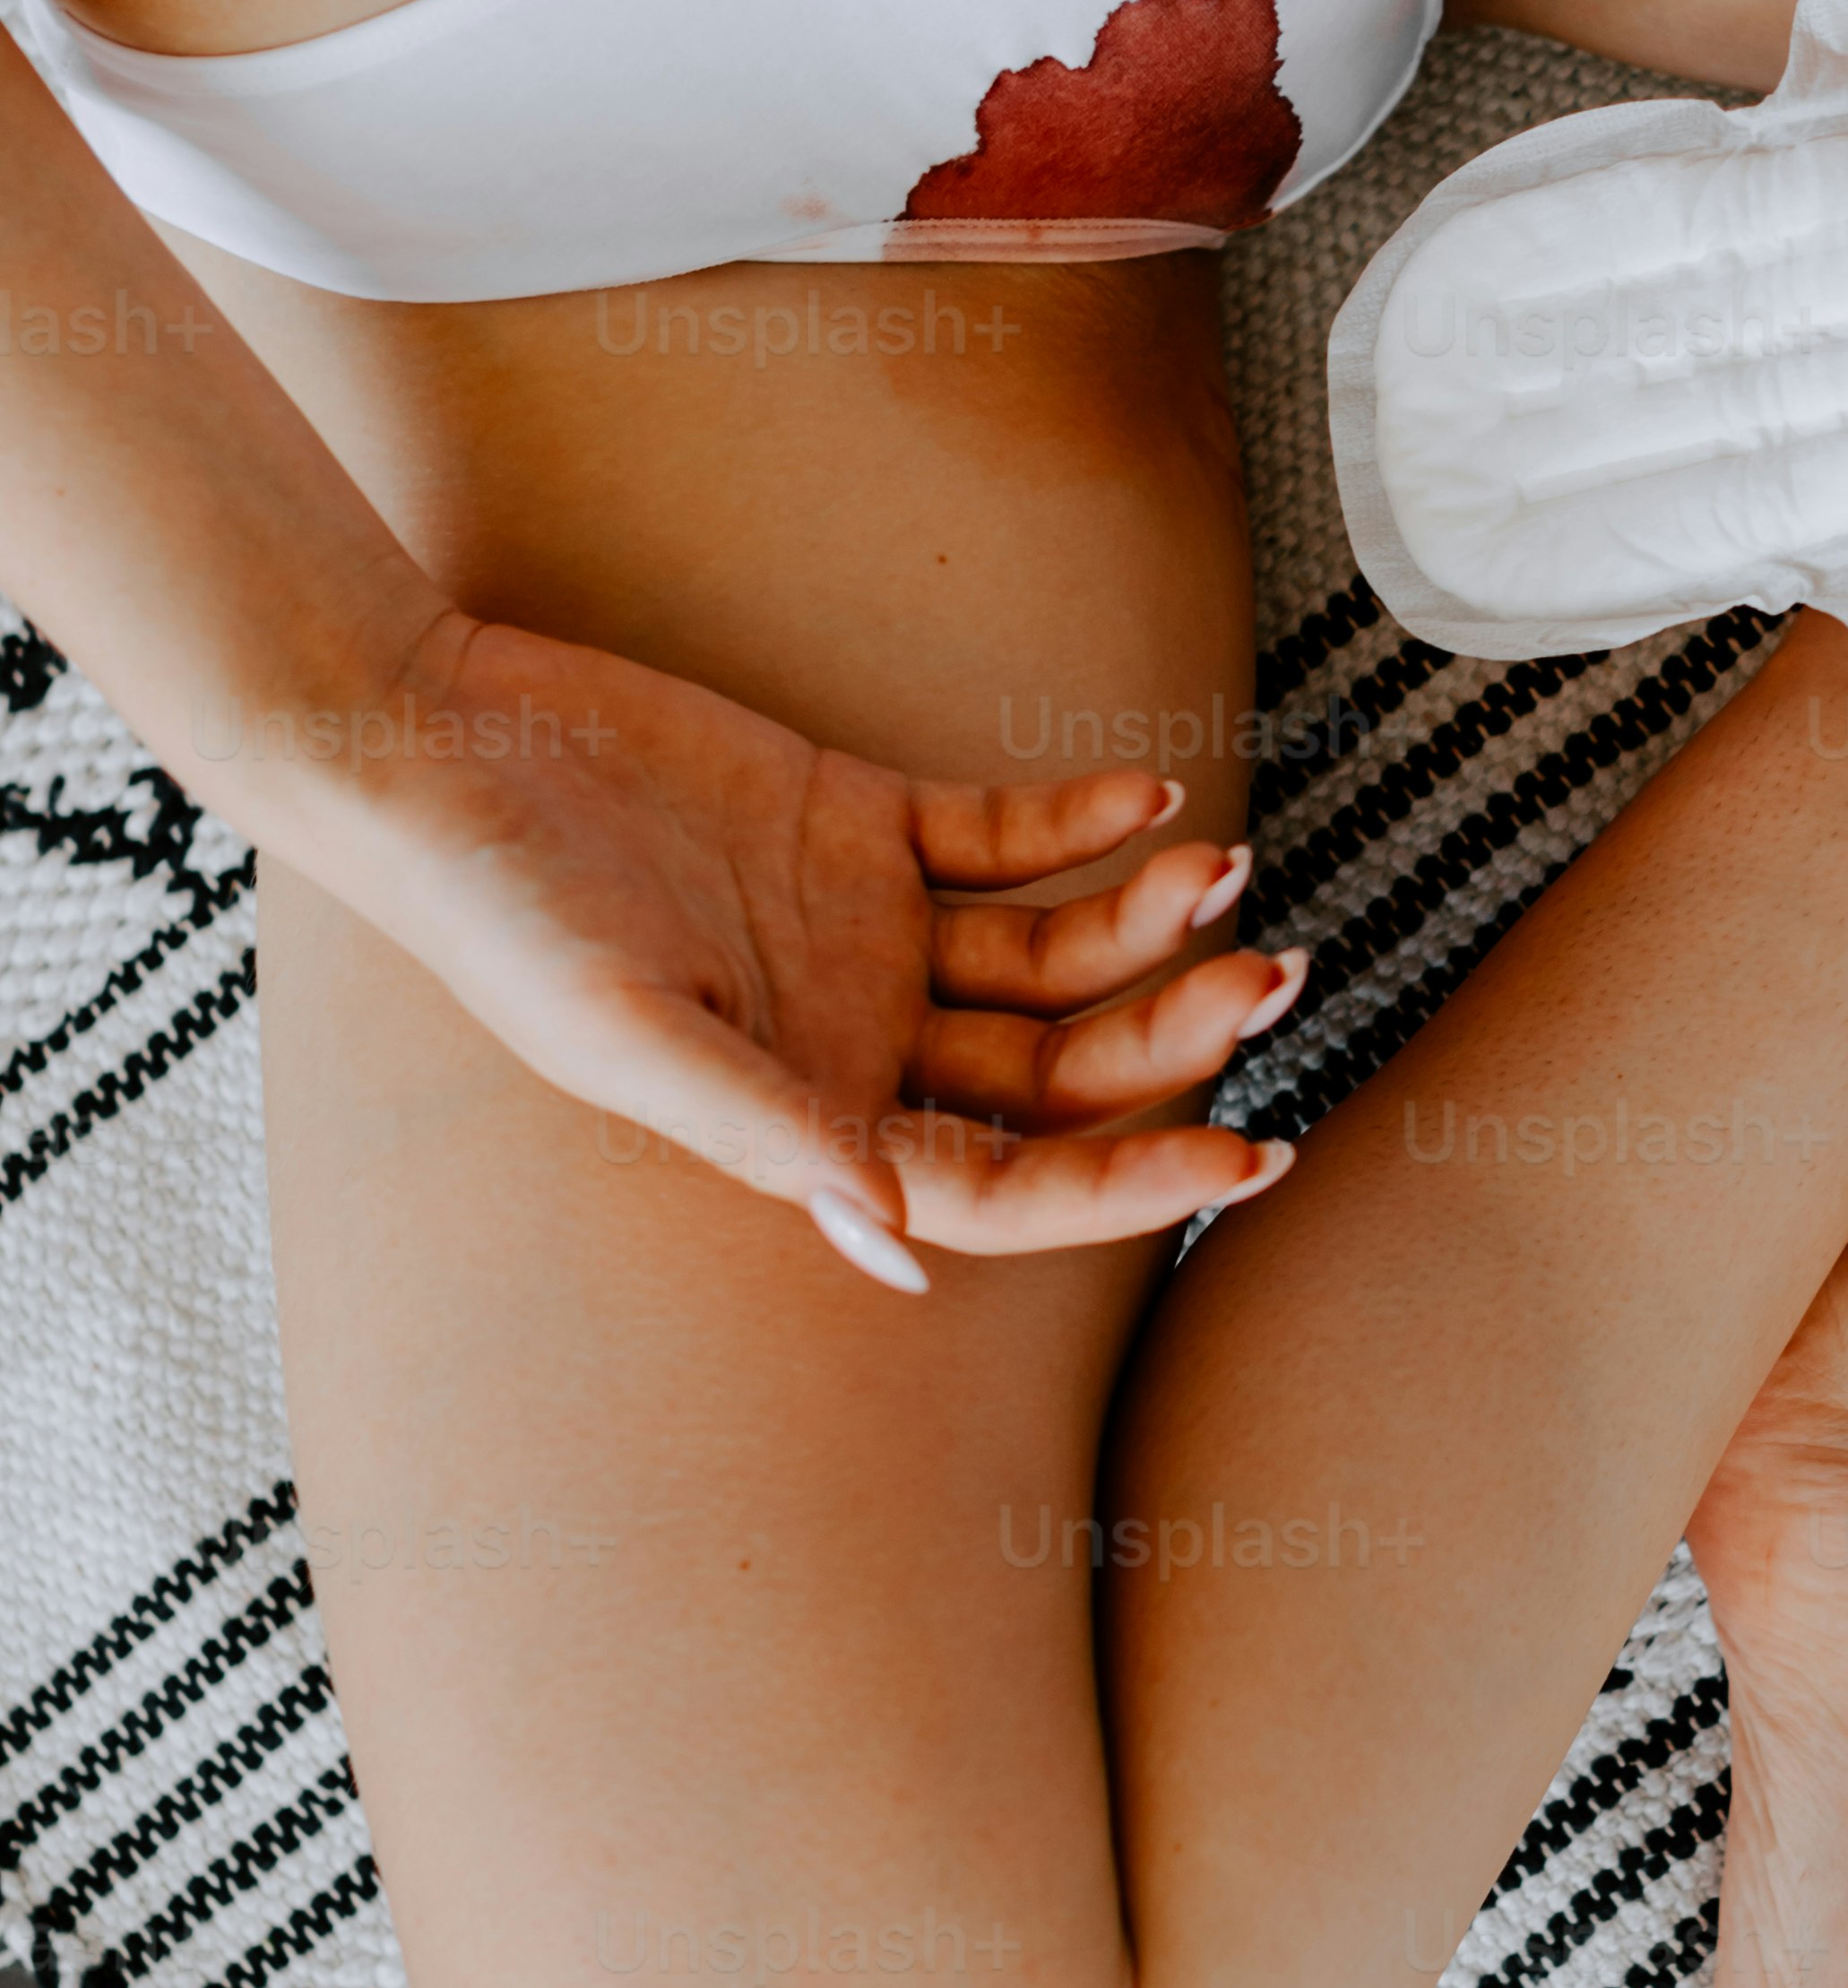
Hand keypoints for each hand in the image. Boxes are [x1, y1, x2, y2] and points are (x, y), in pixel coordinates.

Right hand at [290, 607, 1297, 1292]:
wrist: (435, 742)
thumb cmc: (498, 905)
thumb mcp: (620, 1025)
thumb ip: (758, 1126)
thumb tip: (890, 1245)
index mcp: (809, 1118)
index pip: (1005, 1184)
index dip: (1130, 1184)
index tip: (1249, 1158)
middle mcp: (859, 1039)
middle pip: (1058, 1071)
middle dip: (1171, 1036)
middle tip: (1273, 978)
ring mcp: (869, 931)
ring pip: (1055, 956)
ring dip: (1145, 922)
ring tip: (1225, 872)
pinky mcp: (861, 820)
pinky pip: (1005, 837)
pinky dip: (1081, 824)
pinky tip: (1148, 802)